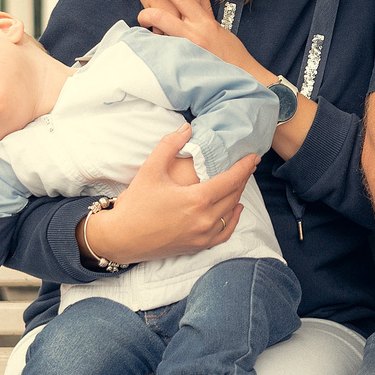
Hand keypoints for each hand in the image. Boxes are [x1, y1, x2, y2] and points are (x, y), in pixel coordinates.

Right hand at [85, 125, 259, 265]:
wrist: (121, 238)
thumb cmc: (135, 204)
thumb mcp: (150, 169)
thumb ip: (170, 145)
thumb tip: (187, 127)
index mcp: (197, 200)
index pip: (231, 180)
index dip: (244, 167)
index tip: (253, 157)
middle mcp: (205, 220)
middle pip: (234, 195)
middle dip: (243, 178)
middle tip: (248, 165)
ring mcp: (203, 235)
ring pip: (231, 213)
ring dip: (238, 196)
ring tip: (240, 182)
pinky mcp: (197, 246)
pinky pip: (224, 233)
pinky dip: (233, 220)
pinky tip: (235, 209)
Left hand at [138, 0, 269, 80]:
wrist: (245, 78)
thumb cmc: (232, 56)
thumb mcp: (218, 32)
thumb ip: (201, 23)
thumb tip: (185, 16)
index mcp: (205, 21)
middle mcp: (195, 33)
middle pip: (162, 15)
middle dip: (145, 12)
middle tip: (140, 14)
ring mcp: (189, 51)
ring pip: (160, 37)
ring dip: (149, 36)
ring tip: (144, 38)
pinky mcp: (185, 67)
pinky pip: (165, 56)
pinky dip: (156, 53)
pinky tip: (151, 56)